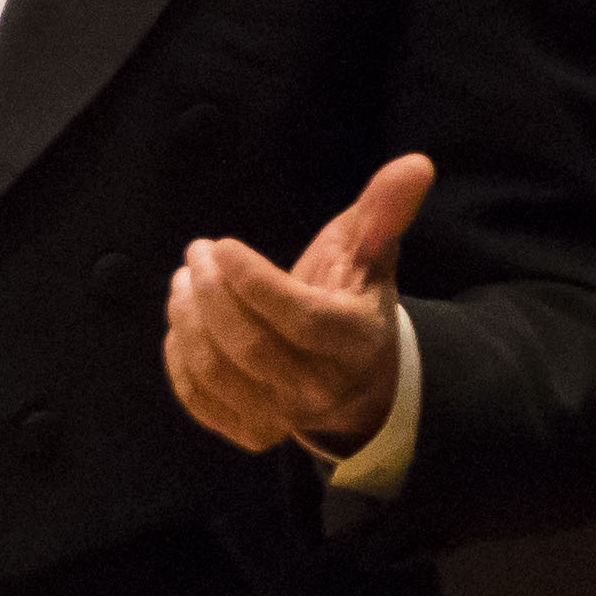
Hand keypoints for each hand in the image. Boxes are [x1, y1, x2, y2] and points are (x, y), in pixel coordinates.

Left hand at [163, 152, 427, 458]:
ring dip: (187, 320)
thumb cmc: (355, 301)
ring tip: (183, 280)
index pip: (298, 318)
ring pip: (218, 373)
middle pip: (249, 346)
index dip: (253, 282)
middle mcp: (320, 388)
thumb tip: (416, 164)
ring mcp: (283, 417)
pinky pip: (200, 399)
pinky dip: (179, 359)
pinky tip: (182, 322)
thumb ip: (385, 211)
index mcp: (355, 342)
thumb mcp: (373, 255)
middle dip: (212, 294)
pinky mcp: (250, 431)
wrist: (353, 379)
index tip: (221, 245)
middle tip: (195, 253)